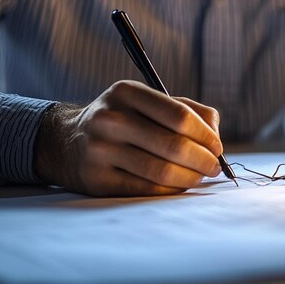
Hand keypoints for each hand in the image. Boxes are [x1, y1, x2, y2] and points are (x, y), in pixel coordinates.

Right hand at [34, 80, 222, 195]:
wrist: (67, 141)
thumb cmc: (123, 119)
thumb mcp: (147, 101)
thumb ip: (188, 110)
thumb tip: (215, 134)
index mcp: (127, 92)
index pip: (179, 115)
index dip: (205, 135)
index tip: (217, 147)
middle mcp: (110, 119)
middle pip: (173, 145)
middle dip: (203, 159)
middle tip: (215, 167)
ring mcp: (100, 150)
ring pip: (161, 171)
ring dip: (190, 178)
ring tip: (200, 177)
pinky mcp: (96, 180)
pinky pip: (145, 189)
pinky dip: (170, 190)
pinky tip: (179, 186)